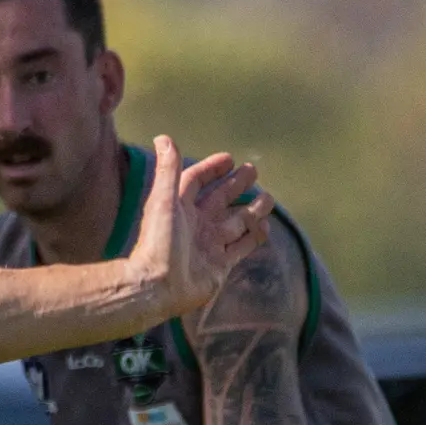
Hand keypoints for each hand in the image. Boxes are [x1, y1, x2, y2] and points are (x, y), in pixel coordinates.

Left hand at [122, 137, 271, 321]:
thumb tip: (162, 137)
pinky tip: (266, 227)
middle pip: (220, 199)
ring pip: (236, 222)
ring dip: (252, 210)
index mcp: (180, 207)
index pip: (196, 181)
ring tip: (269, 199)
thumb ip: (167, 169)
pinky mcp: (219, 266)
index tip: (229, 159)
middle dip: (236, 185)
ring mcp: (208, 245)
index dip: (211, 169)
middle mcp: (196, 225)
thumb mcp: (163, 200)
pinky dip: (254, 237)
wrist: (156, 287)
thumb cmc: (157, 242)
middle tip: (253, 170)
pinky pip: (241, 248)